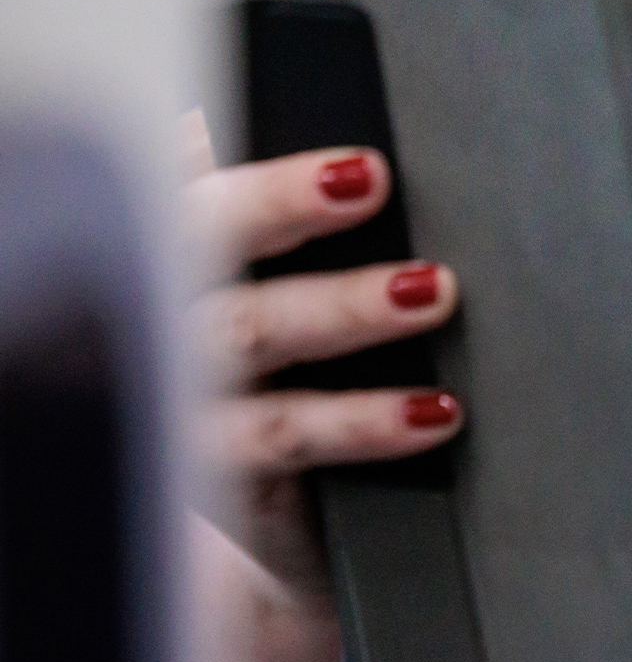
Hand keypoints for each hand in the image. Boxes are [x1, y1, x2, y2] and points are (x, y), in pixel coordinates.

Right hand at [182, 109, 463, 661]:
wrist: (279, 547)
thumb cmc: (300, 386)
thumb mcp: (297, 298)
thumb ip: (307, 229)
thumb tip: (377, 158)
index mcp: (182, 255)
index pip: (188, 182)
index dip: (213, 143)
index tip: (281, 114)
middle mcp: (166, 319)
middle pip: (197, 245)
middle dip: (277, 201)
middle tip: (369, 177)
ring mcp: (185, 397)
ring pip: (245, 336)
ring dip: (343, 307)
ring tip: (433, 289)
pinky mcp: (220, 473)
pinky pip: (282, 437)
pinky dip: (362, 420)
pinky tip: (435, 410)